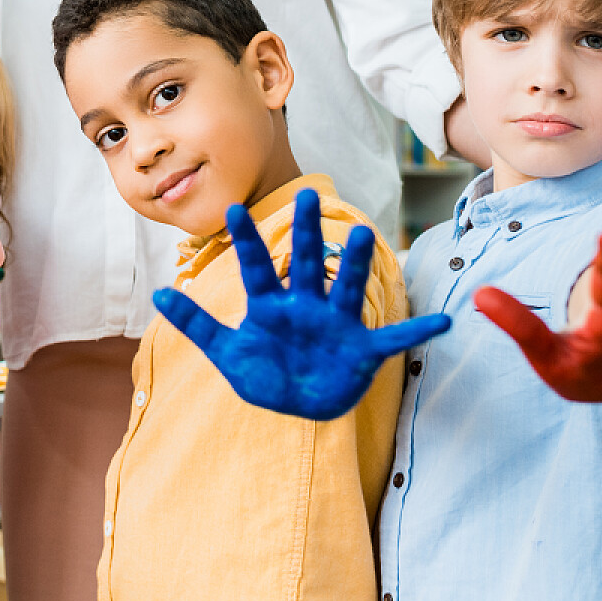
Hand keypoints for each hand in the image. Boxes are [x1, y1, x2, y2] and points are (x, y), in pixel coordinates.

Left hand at [153, 189, 451, 421]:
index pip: (256, 267)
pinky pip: (393, 338)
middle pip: (306, 263)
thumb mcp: (227, 354)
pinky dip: (417, 331)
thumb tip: (157, 292)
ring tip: (367, 233)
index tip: (232, 209)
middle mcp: (306, 305)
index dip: (246, 241)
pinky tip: (444, 324)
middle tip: (308, 195)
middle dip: (308, 232)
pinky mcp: (361, 349)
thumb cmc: (265, 374)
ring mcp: (336, 324)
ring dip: (358, 264)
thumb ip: (197, 325)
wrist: (299, 405)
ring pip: (347, 287)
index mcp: (271, 305)